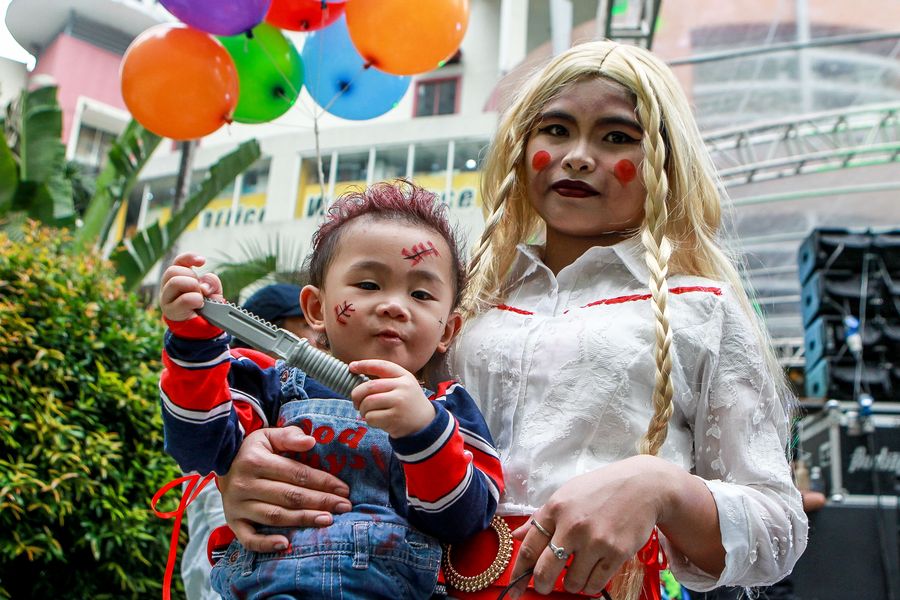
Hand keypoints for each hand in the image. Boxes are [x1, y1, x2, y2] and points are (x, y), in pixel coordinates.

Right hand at [159, 253, 223, 321]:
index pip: (178, 261)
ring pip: (175, 281)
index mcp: (178, 277)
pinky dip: (195, 300)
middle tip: (199, 290)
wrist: (202, 327)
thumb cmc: (205, 306)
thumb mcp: (213, 291)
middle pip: (173, 270)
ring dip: (192, 288)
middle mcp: (168, 286)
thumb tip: (203, 286)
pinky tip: (199, 305)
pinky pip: (183, 299)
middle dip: (192, 277)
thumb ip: (212, 282)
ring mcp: (166, 298)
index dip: (189, 258)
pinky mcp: (170, 311)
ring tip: (199, 298)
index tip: (202, 262)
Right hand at [217, 426, 351, 552]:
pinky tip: (286, 544)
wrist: (222, 464)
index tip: (344, 489)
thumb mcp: (268, 436)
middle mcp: (245, 485)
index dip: (322, 482)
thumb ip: (290, 436)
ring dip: (303, 520)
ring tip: (328, 520)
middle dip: (320, 502)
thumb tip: (311, 442)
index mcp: (256, 461)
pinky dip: (266, 544)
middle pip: (289, 496)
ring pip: (275, 516)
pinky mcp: (233, 522)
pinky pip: (249, 538)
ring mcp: (238, 506)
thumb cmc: (253, 451)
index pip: (296, 474)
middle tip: (344, 507)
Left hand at [349, 360, 435, 437]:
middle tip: (356, 402)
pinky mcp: (394, 418)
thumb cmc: (407, 402)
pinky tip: (377, 421)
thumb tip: (356, 373)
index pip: (382, 366)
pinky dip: (369, 420)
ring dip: (363, 409)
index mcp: (405, 376)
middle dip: (357, 395)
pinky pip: (371, 417)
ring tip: (368, 413)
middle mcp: (403, 387)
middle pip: (369, 387)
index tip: (352, 367)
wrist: (425, 423)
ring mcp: (399, 403)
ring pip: (368, 403)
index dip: (365, 364)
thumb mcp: (404, 385)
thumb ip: (386, 380)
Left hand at [507, 456, 668, 597]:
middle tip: (543, 586)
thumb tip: (516, 536)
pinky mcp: (616, 553)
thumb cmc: (601, 489)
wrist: (643, 486)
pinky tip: (592, 572)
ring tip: (577, 572)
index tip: (514, 588)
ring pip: (571, 583)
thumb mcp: (566, 495)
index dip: (518, 572)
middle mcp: (572, 526)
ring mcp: (594, 541)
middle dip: (541, 585)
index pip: (528, 548)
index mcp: (555, 509)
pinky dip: (590, 585)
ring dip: (571, 584)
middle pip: (544, 571)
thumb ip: (540, 518)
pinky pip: (595, 584)